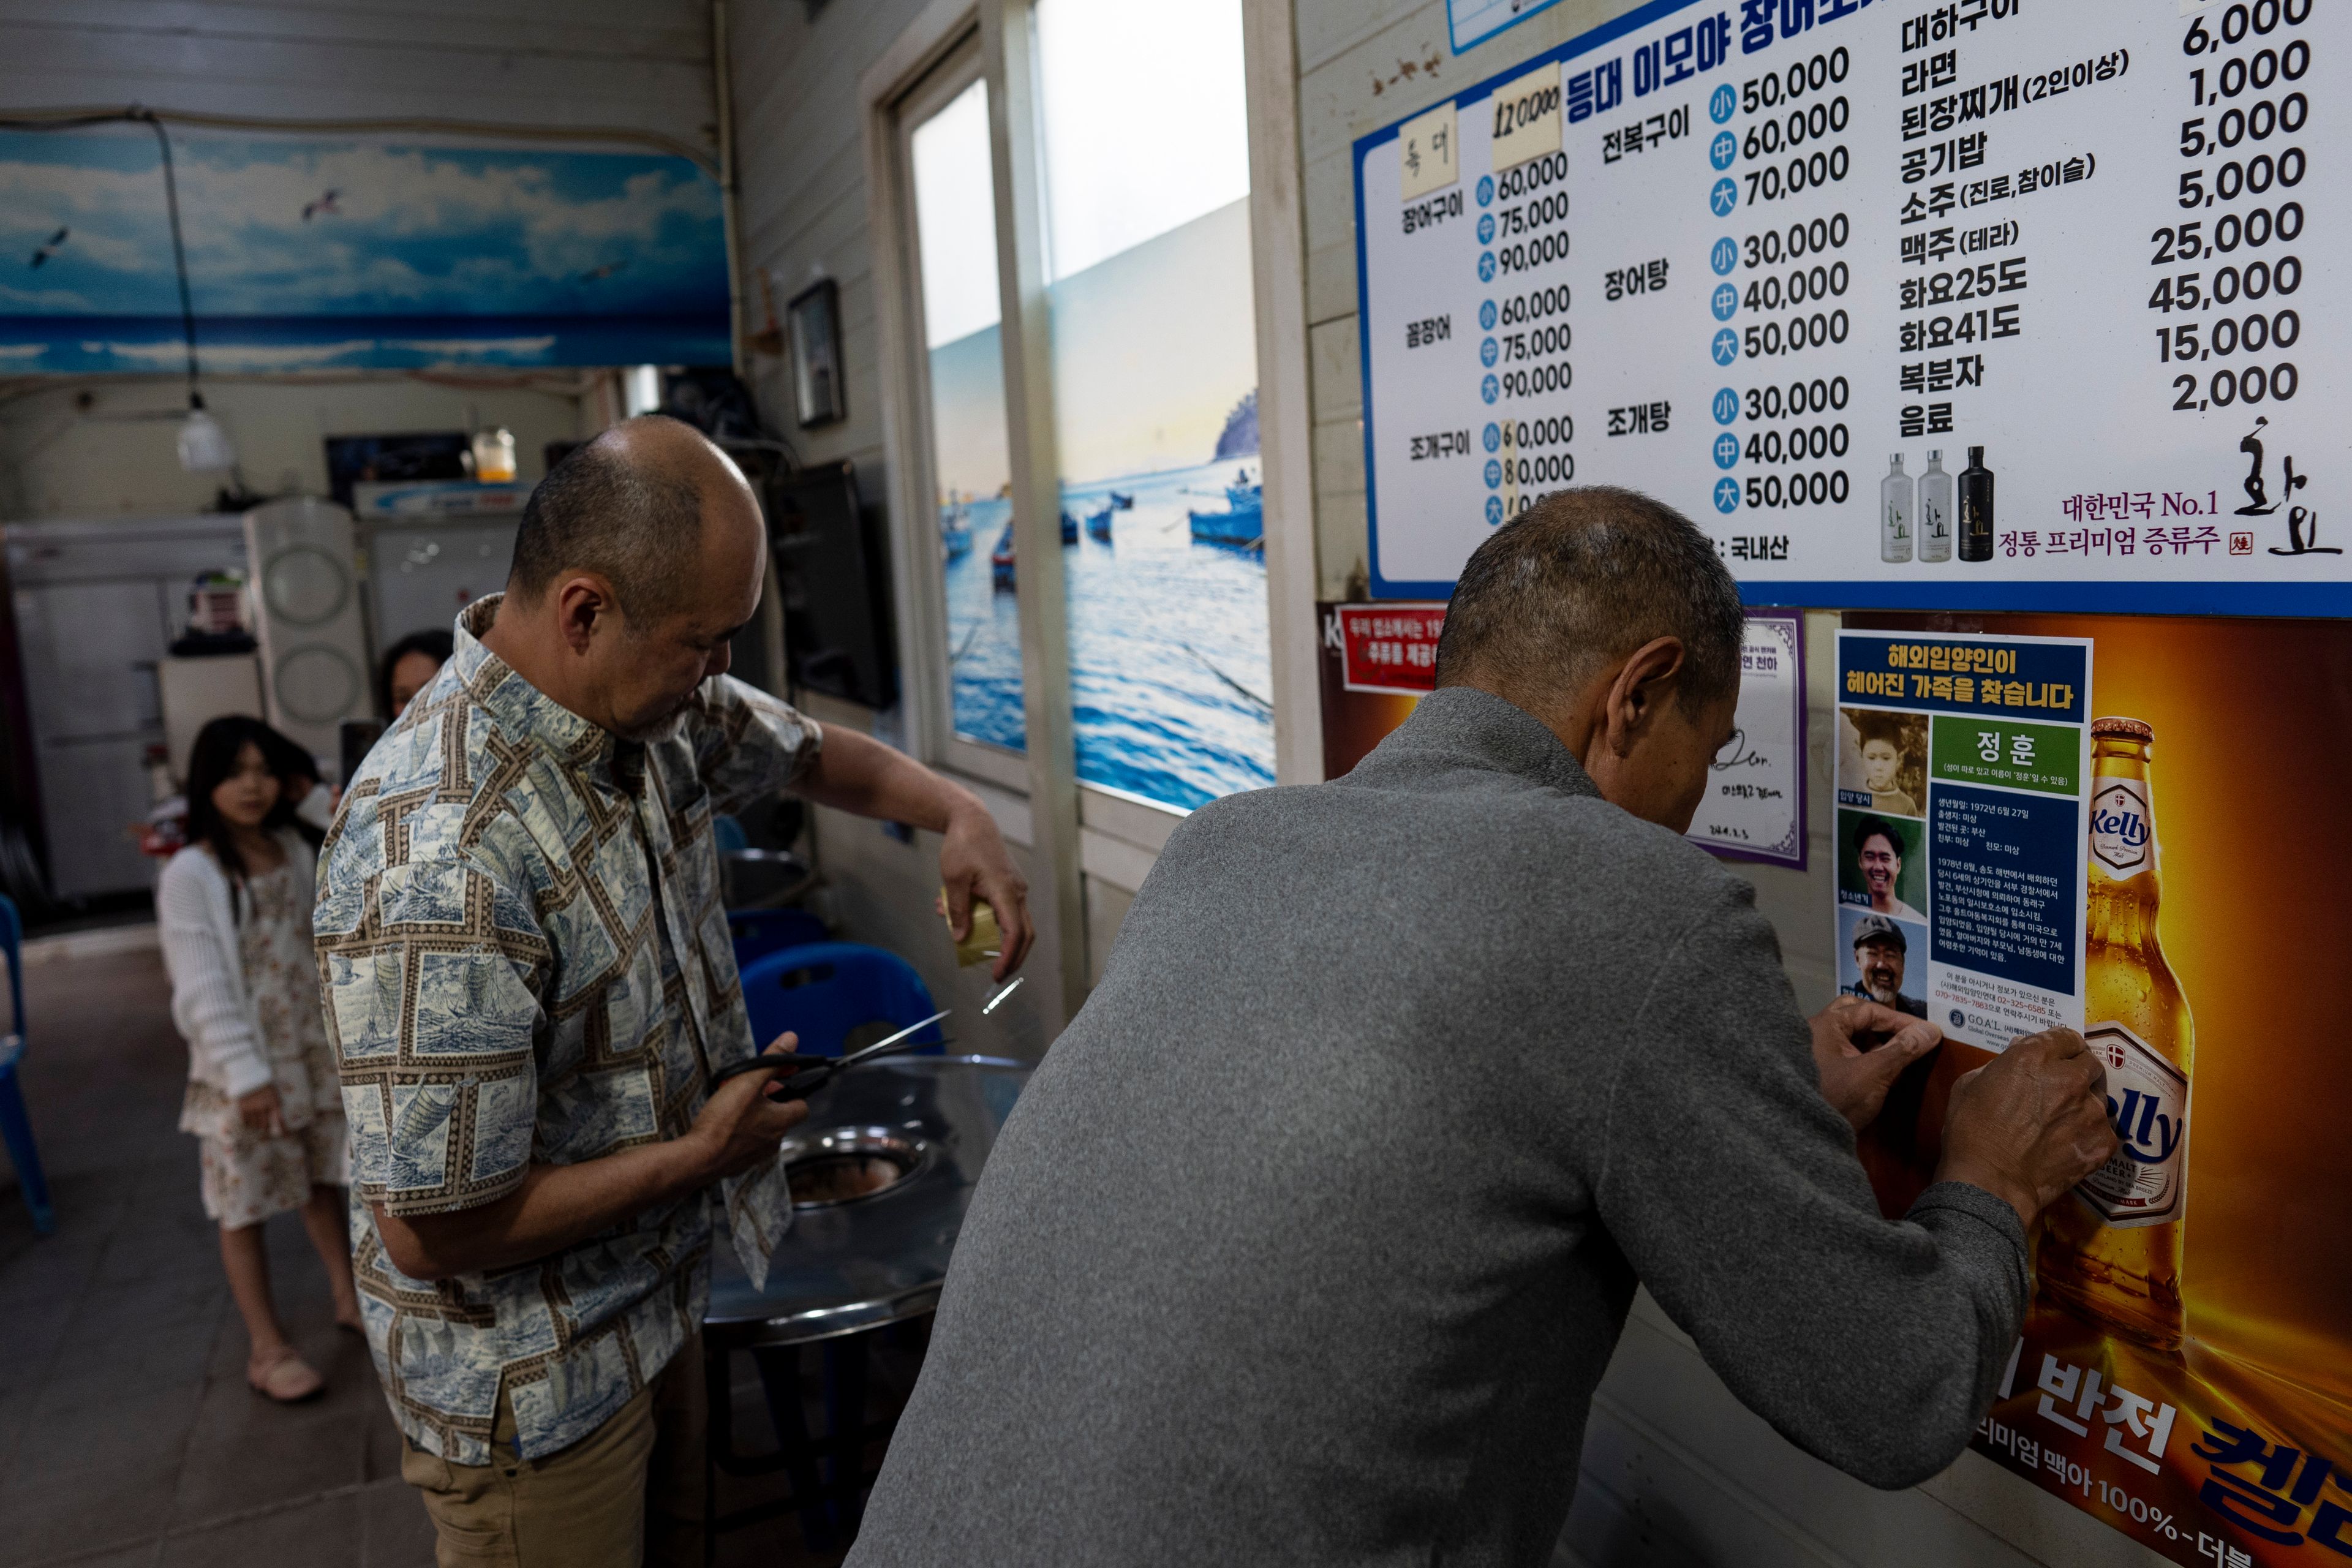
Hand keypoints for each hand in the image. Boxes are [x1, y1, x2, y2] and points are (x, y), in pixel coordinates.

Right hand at [237, 1084, 285, 1137]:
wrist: (248, 1074)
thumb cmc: (264, 1083)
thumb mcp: (275, 1091)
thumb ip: (277, 1102)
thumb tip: (279, 1115)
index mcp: (273, 1102)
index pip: (280, 1119)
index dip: (283, 1128)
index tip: (285, 1134)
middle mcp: (263, 1107)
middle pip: (265, 1125)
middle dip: (265, 1127)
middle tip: (265, 1126)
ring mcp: (252, 1108)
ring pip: (255, 1125)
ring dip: (256, 1125)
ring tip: (256, 1123)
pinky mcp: (243, 1108)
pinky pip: (245, 1122)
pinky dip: (247, 1124)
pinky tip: (249, 1122)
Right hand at [687, 1034, 810, 1181]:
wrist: (698, 1157)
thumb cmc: (724, 1121)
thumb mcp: (748, 1082)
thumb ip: (771, 1062)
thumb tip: (791, 1040)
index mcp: (781, 1121)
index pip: (802, 1107)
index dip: (794, 1095)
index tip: (779, 1085)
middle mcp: (773, 1141)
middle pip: (780, 1119)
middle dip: (768, 1104)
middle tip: (749, 1093)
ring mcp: (756, 1155)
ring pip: (762, 1132)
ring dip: (753, 1120)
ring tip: (733, 1108)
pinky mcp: (738, 1164)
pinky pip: (745, 1146)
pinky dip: (739, 1136)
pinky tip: (722, 1126)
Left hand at [940, 802, 1031, 981]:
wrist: (972, 821)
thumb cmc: (962, 846)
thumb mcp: (953, 880)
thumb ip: (958, 910)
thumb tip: (960, 938)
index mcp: (1005, 891)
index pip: (1015, 933)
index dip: (1008, 957)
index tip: (996, 973)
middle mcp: (1017, 892)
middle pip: (1024, 934)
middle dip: (1013, 958)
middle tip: (997, 974)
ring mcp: (1015, 889)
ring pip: (1015, 923)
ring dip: (994, 937)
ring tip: (965, 938)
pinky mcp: (1009, 886)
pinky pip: (1004, 911)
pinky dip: (989, 921)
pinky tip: (963, 915)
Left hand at [1810, 995, 1941, 1132]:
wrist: (1804, 1137)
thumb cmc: (1837, 1099)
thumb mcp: (1874, 1073)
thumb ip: (1902, 1050)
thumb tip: (1931, 1030)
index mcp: (1825, 1024)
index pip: (1869, 1010)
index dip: (1901, 1020)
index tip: (1928, 1032)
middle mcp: (1816, 1032)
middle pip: (1854, 1015)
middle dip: (1883, 1024)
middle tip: (1908, 1036)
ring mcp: (1815, 1052)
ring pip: (1850, 1034)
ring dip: (1876, 1040)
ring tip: (1901, 1053)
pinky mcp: (1819, 1071)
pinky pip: (1846, 1052)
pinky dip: (1866, 1054)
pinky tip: (1883, 1068)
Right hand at [1936, 1027, 2118, 1226]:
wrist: (1990, 1181)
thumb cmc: (1970, 1130)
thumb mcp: (1971, 1083)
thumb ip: (2002, 1063)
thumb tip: (2019, 1053)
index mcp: (2034, 1057)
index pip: (2066, 1036)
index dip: (2061, 1046)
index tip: (2056, 1056)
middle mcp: (2070, 1078)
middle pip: (2090, 1063)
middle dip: (2078, 1071)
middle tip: (2062, 1088)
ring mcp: (2091, 1111)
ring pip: (2099, 1097)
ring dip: (2084, 1104)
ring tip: (2064, 1122)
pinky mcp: (2103, 1142)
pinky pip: (2103, 1130)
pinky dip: (2089, 1134)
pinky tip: (2069, 1145)